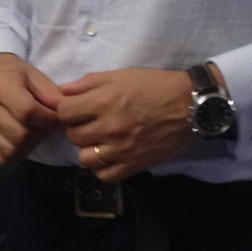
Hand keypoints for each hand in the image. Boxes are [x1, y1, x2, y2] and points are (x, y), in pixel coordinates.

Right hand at [0, 53, 63, 165]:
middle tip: (46, 127)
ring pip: (11, 151)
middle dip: (40, 135)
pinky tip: (20, 141)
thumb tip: (65, 115)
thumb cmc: (16, 76)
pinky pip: (0, 158)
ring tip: (34, 133)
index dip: (49, 120)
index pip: (27, 112)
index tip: (60, 121)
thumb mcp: (36, 77)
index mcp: (0, 86)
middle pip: (20, 135)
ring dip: (29, 147)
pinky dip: (15, 155)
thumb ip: (52, 95)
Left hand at [56, 68, 193, 182]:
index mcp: (103, 101)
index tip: (77, 109)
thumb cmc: (155, 86)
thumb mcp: (121, 75)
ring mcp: (120, 150)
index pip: (64, 113)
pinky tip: (110, 156)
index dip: (68, 110)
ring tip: (101, 140)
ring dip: (89, 149)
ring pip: (85, 158)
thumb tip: (62, 91)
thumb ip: (89, 82)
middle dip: (79, 128)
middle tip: (92, 123)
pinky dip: (103, 167)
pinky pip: (104, 175)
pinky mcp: (133, 165)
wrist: (189, 106)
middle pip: (73, 136)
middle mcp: (109, 127)